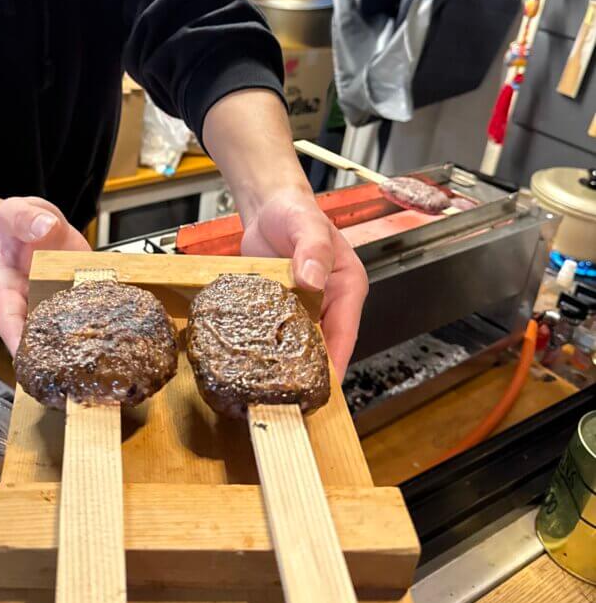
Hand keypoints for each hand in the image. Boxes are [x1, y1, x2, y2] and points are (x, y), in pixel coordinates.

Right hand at [0, 197, 90, 354]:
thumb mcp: (12, 213)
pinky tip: (119, 321)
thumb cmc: (15, 224)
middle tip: (68, 366)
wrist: (34, 221)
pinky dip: (103, 313)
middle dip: (52, 352)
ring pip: (68, 326)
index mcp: (6, 289)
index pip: (8, 319)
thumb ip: (23, 219)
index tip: (25, 359)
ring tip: (98, 351)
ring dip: (82, 338)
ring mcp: (57, 299)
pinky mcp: (79, 293)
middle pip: (39, 333)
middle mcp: (32, 301)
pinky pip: (90, 305)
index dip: (15, 340)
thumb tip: (44, 227)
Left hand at [240, 187, 367, 378]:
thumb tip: (313, 278)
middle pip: (324, 344)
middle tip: (290, 396)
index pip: (346, 332)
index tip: (322, 388)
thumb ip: (312, 249)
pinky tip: (253, 362)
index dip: (336, 361)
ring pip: (300, 343)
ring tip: (271, 388)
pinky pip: (278, 332)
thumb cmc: (295, 212)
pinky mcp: (282, 307)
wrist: (269, 206)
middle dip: (311, 370)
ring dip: (288, 362)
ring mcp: (305, 307)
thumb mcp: (306, 226)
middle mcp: (330, 301)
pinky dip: (269, 347)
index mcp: (348, 286)